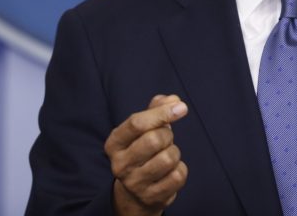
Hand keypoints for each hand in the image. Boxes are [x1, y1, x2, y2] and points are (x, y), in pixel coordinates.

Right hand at [104, 94, 188, 215]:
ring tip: (166, 155)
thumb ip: (157, 108)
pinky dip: (180, 169)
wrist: (137, 192)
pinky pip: (178, 175)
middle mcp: (120, 165)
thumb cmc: (143, 150)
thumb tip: (174, 100)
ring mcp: (134, 183)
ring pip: (168, 158)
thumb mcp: (144, 128)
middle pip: (155, 139)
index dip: (162, 112)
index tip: (182, 107)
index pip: (137, 123)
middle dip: (168, 135)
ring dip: (174, 152)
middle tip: (165, 140)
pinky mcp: (151, 197)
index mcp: (114, 143)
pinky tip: (170, 171)